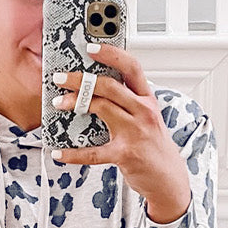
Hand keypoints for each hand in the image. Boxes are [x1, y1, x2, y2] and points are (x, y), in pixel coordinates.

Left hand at [49, 43, 191, 223]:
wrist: (168, 179)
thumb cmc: (153, 147)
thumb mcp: (147, 118)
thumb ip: (128, 102)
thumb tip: (95, 88)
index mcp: (147, 100)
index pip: (132, 68)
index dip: (111, 54)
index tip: (91, 48)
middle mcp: (143, 112)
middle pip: (109, 86)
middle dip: (81, 79)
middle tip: (61, 78)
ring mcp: (135, 133)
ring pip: (101, 107)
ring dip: (75, 104)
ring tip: (59, 104)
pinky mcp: (125, 155)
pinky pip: (93, 152)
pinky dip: (73, 154)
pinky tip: (59, 153)